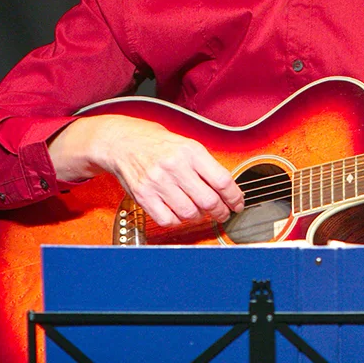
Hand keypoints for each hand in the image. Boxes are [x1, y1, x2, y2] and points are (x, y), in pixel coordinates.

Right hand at [48, 115, 243, 226]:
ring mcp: (158, 182)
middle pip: (208, 200)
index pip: (222, 180)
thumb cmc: (160, 144)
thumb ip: (207, 165)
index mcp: (191, 151)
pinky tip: (181, 215)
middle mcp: (175, 166)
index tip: (238, 203)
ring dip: (200, 217)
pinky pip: (167, 219)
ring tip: (202, 213)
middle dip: (220, 211)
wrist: (125, 142)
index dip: (234, 197)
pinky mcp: (143, 196)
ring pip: (189, 213)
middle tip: (223, 213)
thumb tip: (228, 188)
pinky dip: (178, 221)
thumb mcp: (188, 145)